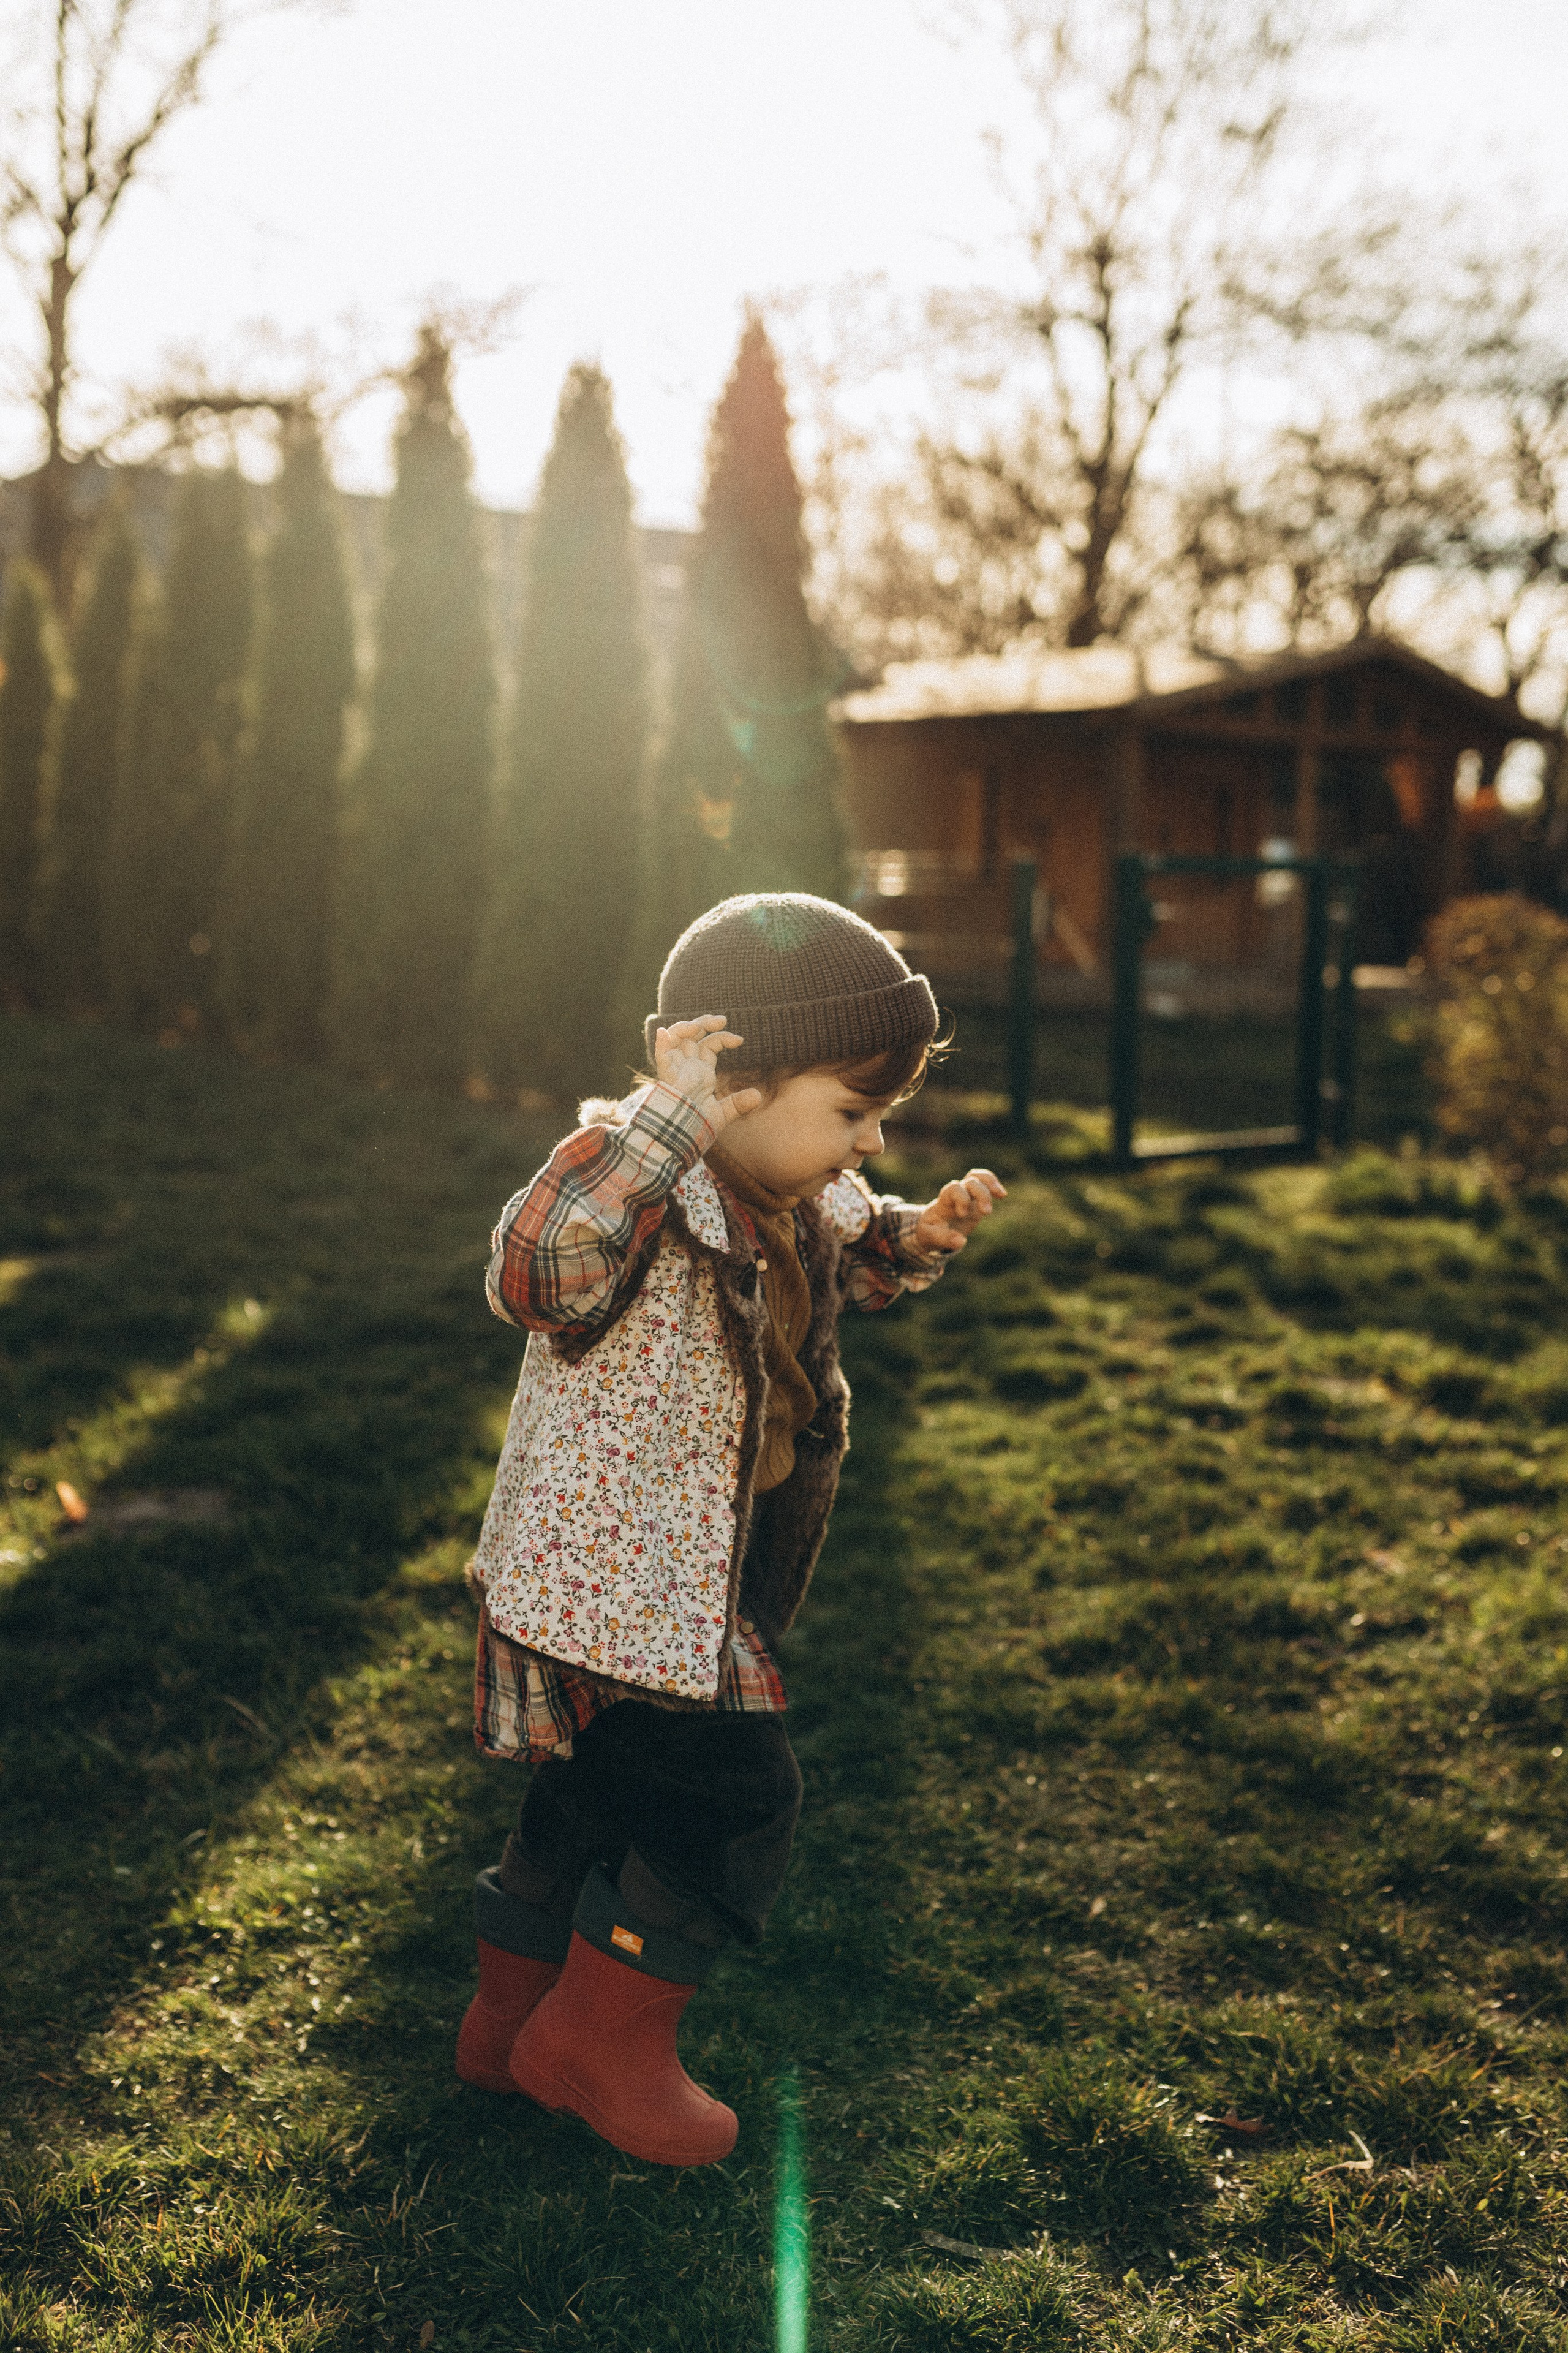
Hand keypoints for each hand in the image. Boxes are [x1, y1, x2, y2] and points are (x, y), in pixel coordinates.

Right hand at [653, 1014, 763, 1132]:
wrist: (682, 1140)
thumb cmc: (696, 1126)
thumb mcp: (722, 1114)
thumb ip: (738, 1104)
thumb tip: (758, 1096)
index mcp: (700, 1071)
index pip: (710, 1044)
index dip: (723, 1037)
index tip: (740, 1041)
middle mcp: (687, 1065)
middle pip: (692, 1034)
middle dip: (705, 1022)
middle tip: (723, 1019)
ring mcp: (676, 1069)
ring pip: (675, 1038)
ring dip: (687, 1026)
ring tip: (702, 1024)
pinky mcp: (667, 1077)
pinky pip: (661, 1056)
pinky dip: (661, 1043)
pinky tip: (663, 1032)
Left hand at [912, 1167, 1005, 1255]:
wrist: (930, 1229)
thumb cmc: (928, 1231)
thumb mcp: (930, 1237)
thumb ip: (943, 1239)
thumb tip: (961, 1242)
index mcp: (944, 1200)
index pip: (954, 1188)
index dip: (962, 1198)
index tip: (963, 1214)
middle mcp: (956, 1194)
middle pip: (970, 1181)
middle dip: (981, 1194)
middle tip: (986, 1213)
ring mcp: (967, 1196)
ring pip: (978, 1178)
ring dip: (990, 1183)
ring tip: (1001, 1194)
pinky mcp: (976, 1202)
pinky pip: (984, 1185)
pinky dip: (993, 1185)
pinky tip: (1002, 1195)